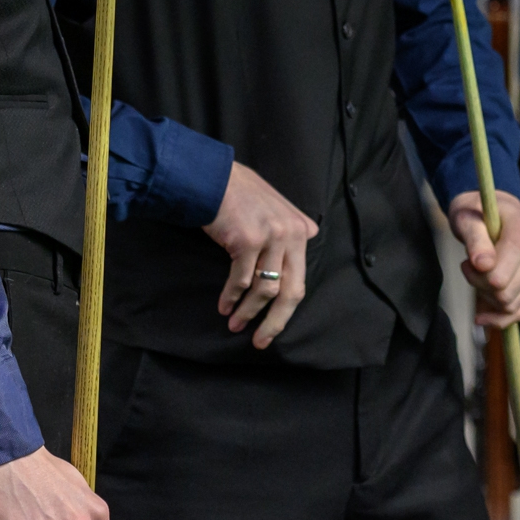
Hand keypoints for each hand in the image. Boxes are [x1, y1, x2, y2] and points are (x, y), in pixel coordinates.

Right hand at [204, 162, 318, 347]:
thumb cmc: (239, 194)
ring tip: (234, 325)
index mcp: (301, 229)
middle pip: (291, 292)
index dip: (286, 309)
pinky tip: (224, 307)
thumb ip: (291, 225)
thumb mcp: (276, 205)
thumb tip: (307, 239)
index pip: (299, 280)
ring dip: (248, 313)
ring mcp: (271, 237)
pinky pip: (240, 281)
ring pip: (265, 291)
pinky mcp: (248, 241)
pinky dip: (231, 298)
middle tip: (261, 342)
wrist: (212, 178)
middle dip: (275, 322)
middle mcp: (291, 234)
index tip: (273, 327)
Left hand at [448, 191, 519, 325]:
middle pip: (505, 294)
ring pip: (512, 306)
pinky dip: (500, 317)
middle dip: (480, 287)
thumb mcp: (466, 219)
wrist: (495, 210)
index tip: (466, 262)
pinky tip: (482, 312)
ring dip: (488, 299)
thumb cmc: (477, 212)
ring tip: (478, 276)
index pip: (499, 277)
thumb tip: (483, 265)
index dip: (476, 276)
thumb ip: (475, 240)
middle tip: (469, 268)